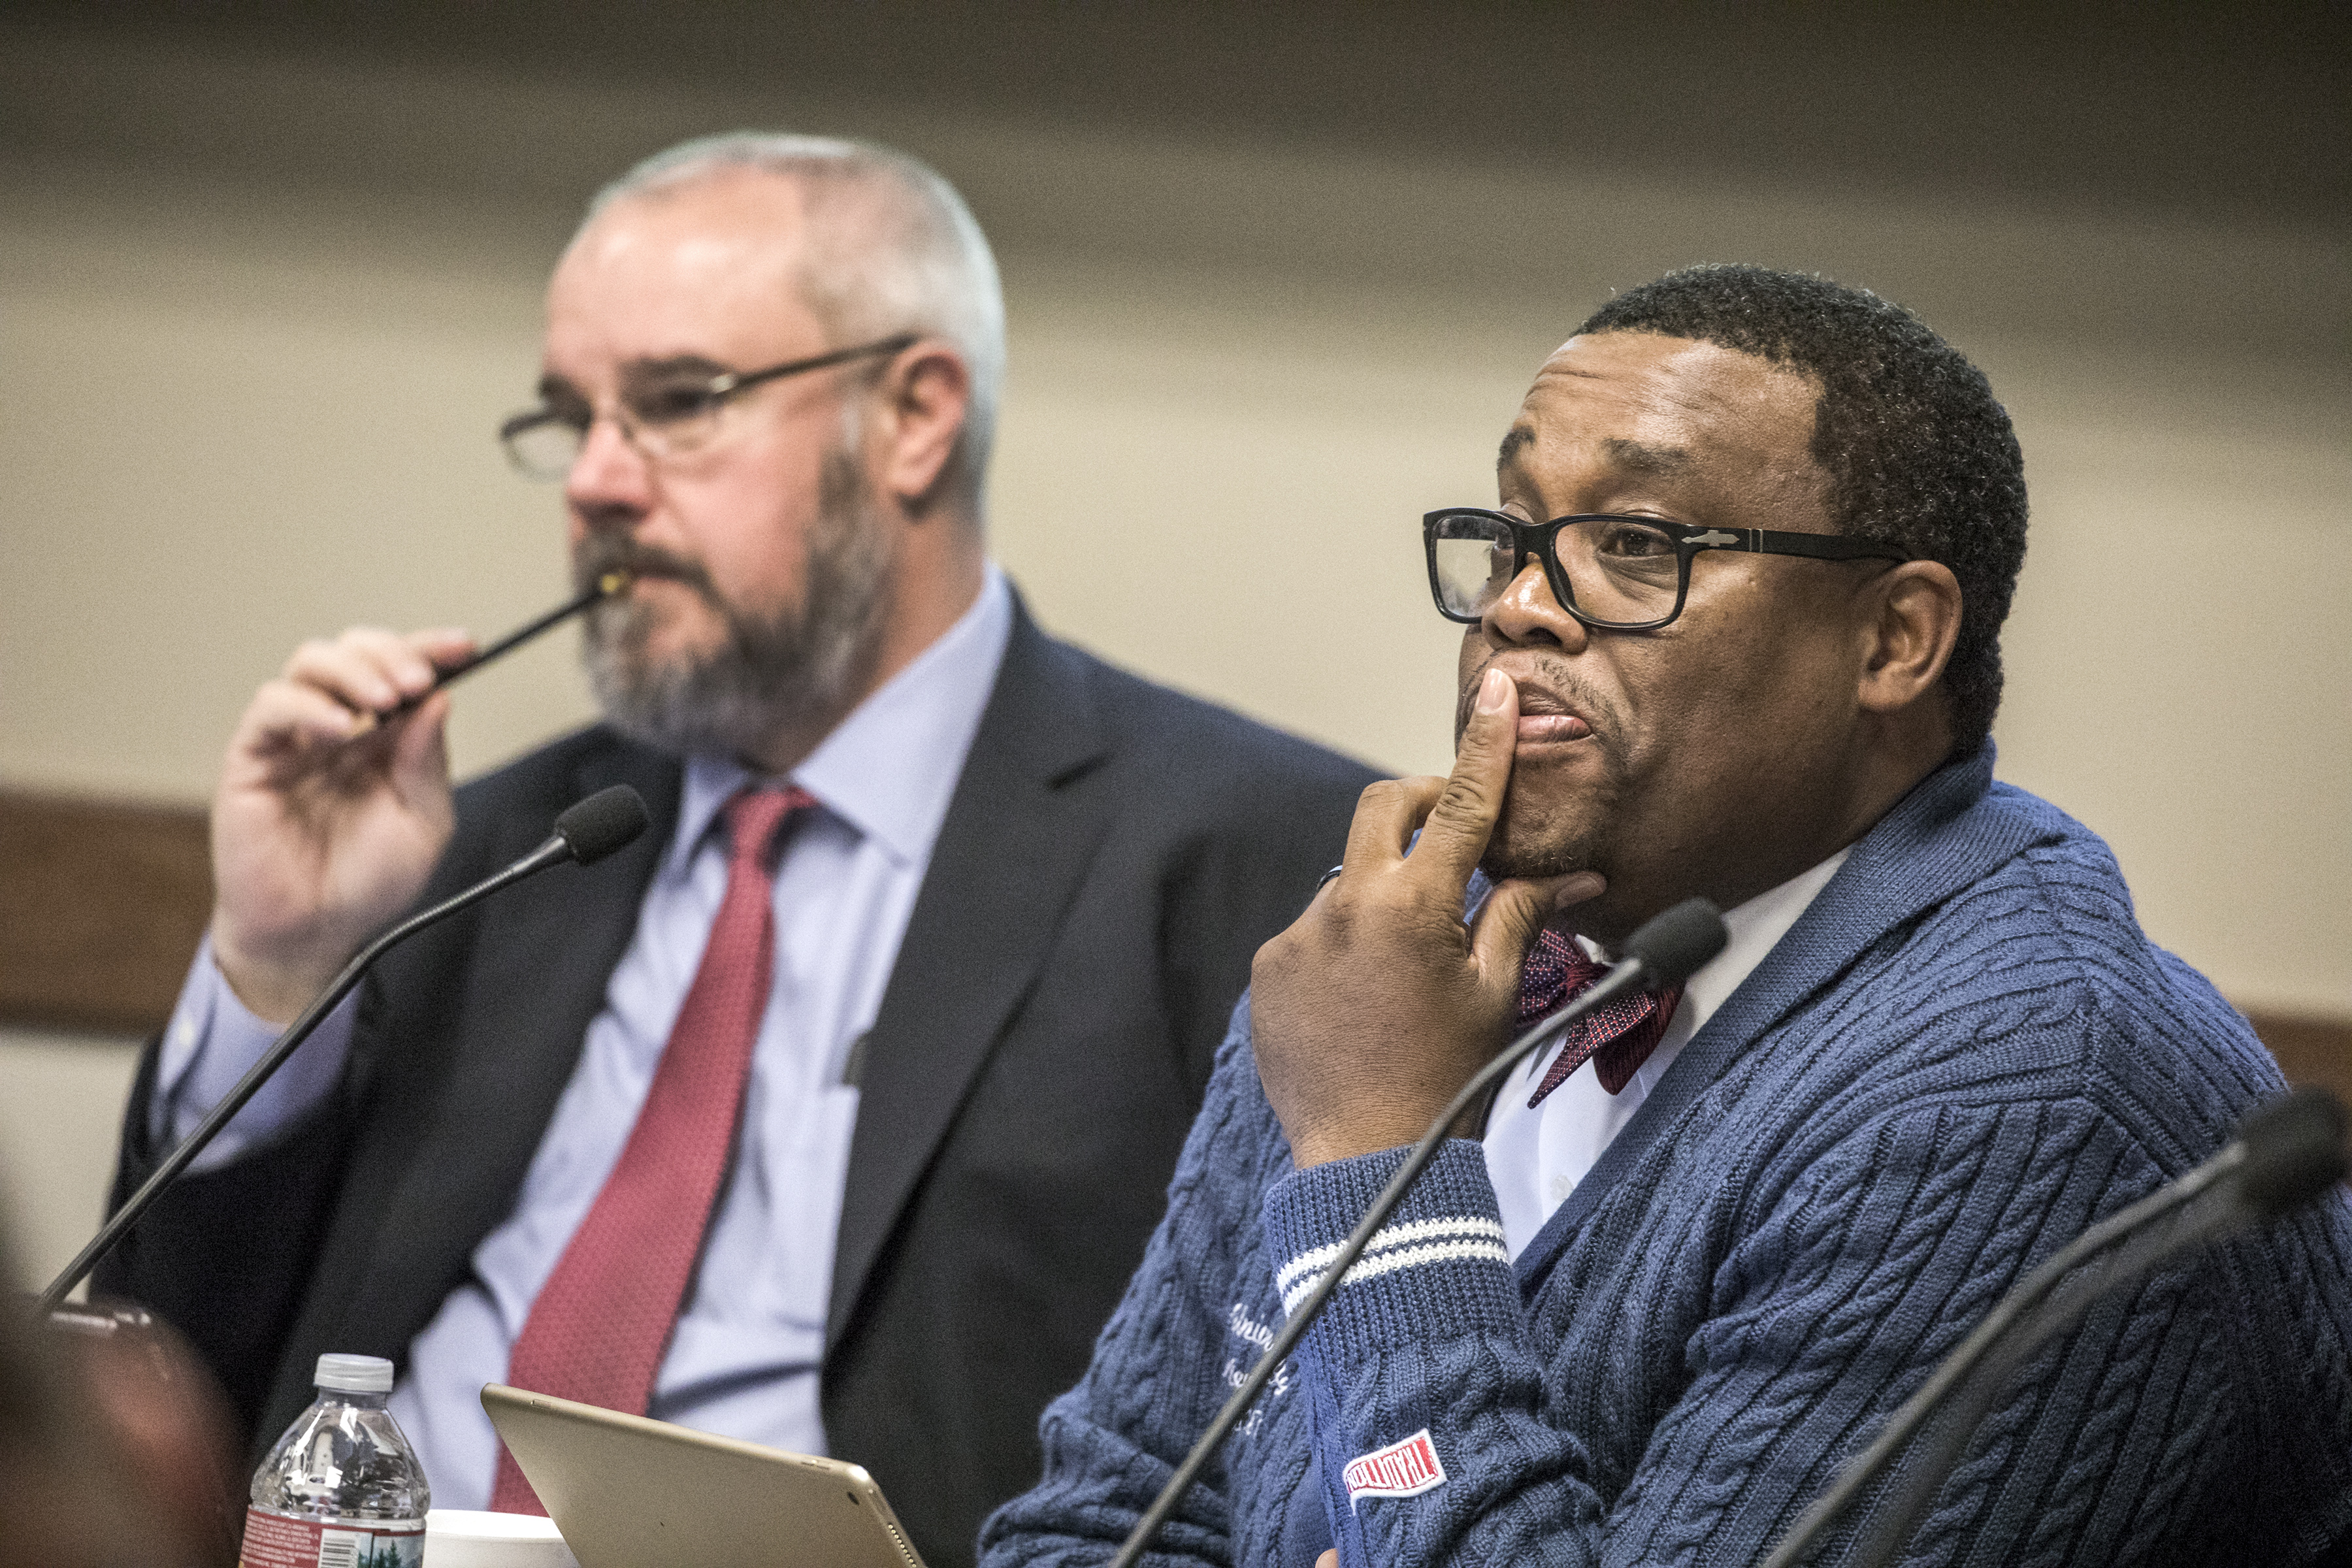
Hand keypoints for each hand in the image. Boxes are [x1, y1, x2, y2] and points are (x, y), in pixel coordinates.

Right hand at [208, 626, 472, 1022]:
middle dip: (392, 653)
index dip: (431, 650)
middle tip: (418, 680)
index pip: (402, 673)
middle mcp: (338, 730)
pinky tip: (338, 730)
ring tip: (385, 700)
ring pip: (311, 664)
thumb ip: (428, 763)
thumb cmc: (365, 883)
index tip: (466, 647)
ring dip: (354, 670)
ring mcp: (294, 739)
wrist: (315, 933)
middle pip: (355, 652)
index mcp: (383, 739)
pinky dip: (307, 706)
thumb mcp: (423, 825)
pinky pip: (272, 708)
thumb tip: (438, 703)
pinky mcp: (252, 758)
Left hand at [1251, 667, 1603, 1166]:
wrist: (1369, 1163)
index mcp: (1410, 906)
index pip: (1458, 803)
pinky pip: (1315, 931)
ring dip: (1386, 895)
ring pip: (1350, 879)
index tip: (1493, 690)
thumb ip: (1521, 916)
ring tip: (1415, 964)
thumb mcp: (1497, 993)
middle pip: (1382, 810)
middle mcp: (1343, 906)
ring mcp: (1298, 937)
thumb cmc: (1448, 1083)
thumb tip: (1573, 873)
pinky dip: (1348, 943)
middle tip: (1455, 831)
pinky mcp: (1268, 970)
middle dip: (1421, 802)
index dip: (1483, 744)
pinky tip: (1372, 998)